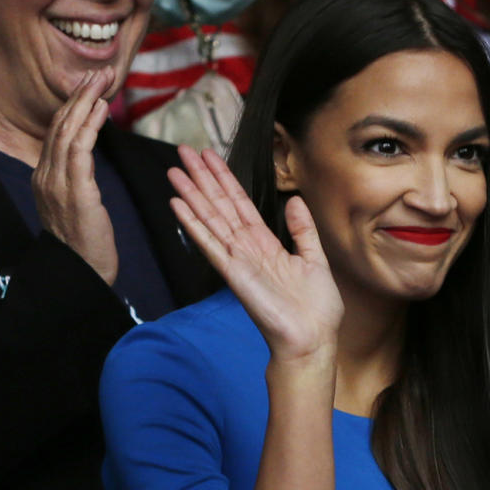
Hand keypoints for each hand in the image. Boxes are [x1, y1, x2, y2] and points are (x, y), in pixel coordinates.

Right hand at [33, 68, 118, 283]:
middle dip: (79, 95)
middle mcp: (45, 176)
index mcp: (44, 177)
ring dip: (86, 102)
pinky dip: (89, 125)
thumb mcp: (76, 204)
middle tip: (98, 72)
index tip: (90, 85)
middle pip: (60, 125)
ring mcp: (57, 183)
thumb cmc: (84, 243)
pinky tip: (101, 108)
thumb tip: (85, 157)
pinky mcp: (75, 191)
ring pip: (68, 131)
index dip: (73, 106)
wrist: (81, 273)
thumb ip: (76, 178)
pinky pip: (80, 150)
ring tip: (101, 80)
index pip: (57, 132)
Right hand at [168, 147, 343, 361]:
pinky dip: (193, 224)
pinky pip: (210, 244)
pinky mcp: (233, 274)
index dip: (224, 179)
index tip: (210, 156)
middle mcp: (247, 249)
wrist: (312, 339)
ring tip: (174, 170)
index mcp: (266, 244)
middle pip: (219, 205)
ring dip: (191, 194)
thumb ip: (303, 230)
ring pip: (210, 219)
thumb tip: (294, 200)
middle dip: (202, 178)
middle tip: (183, 150)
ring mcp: (237, 260)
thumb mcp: (315, 259)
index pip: (240, 204)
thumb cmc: (315, 309)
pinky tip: (178, 205)